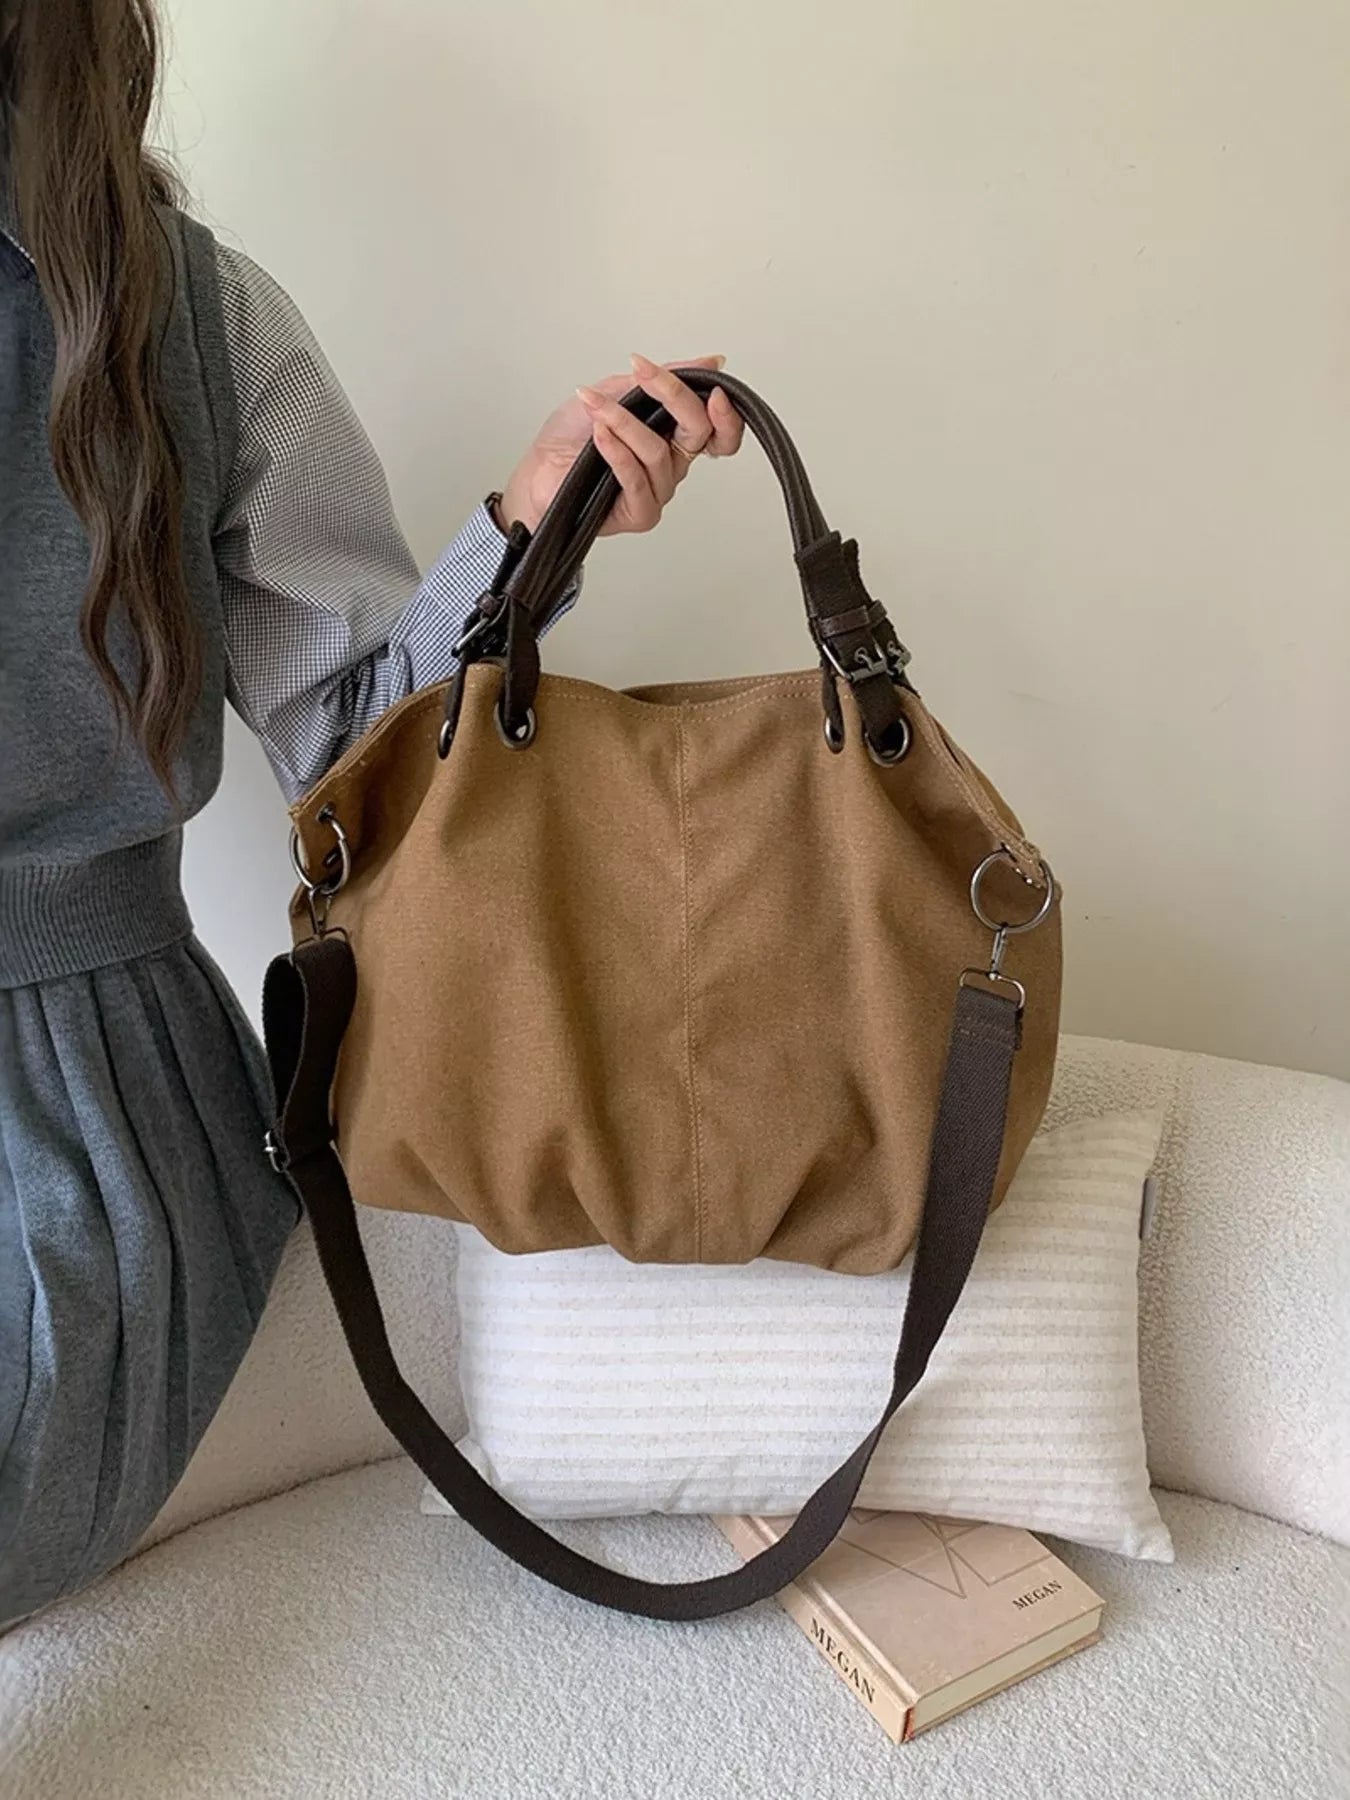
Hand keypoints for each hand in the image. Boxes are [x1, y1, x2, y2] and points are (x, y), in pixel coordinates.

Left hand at [498, 354, 744, 536]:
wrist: (534, 476)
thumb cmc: (569, 439)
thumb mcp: (616, 390)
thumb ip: (662, 377)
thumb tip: (711, 360)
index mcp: (673, 436)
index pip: (720, 432)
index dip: (726, 415)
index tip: (714, 390)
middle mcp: (671, 465)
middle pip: (698, 433)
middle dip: (672, 396)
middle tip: (644, 373)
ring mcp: (657, 491)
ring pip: (658, 452)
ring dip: (623, 421)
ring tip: (595, 407)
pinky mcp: (639, 513)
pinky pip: (636, 480)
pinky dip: (616, 452)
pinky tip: (599, 434)